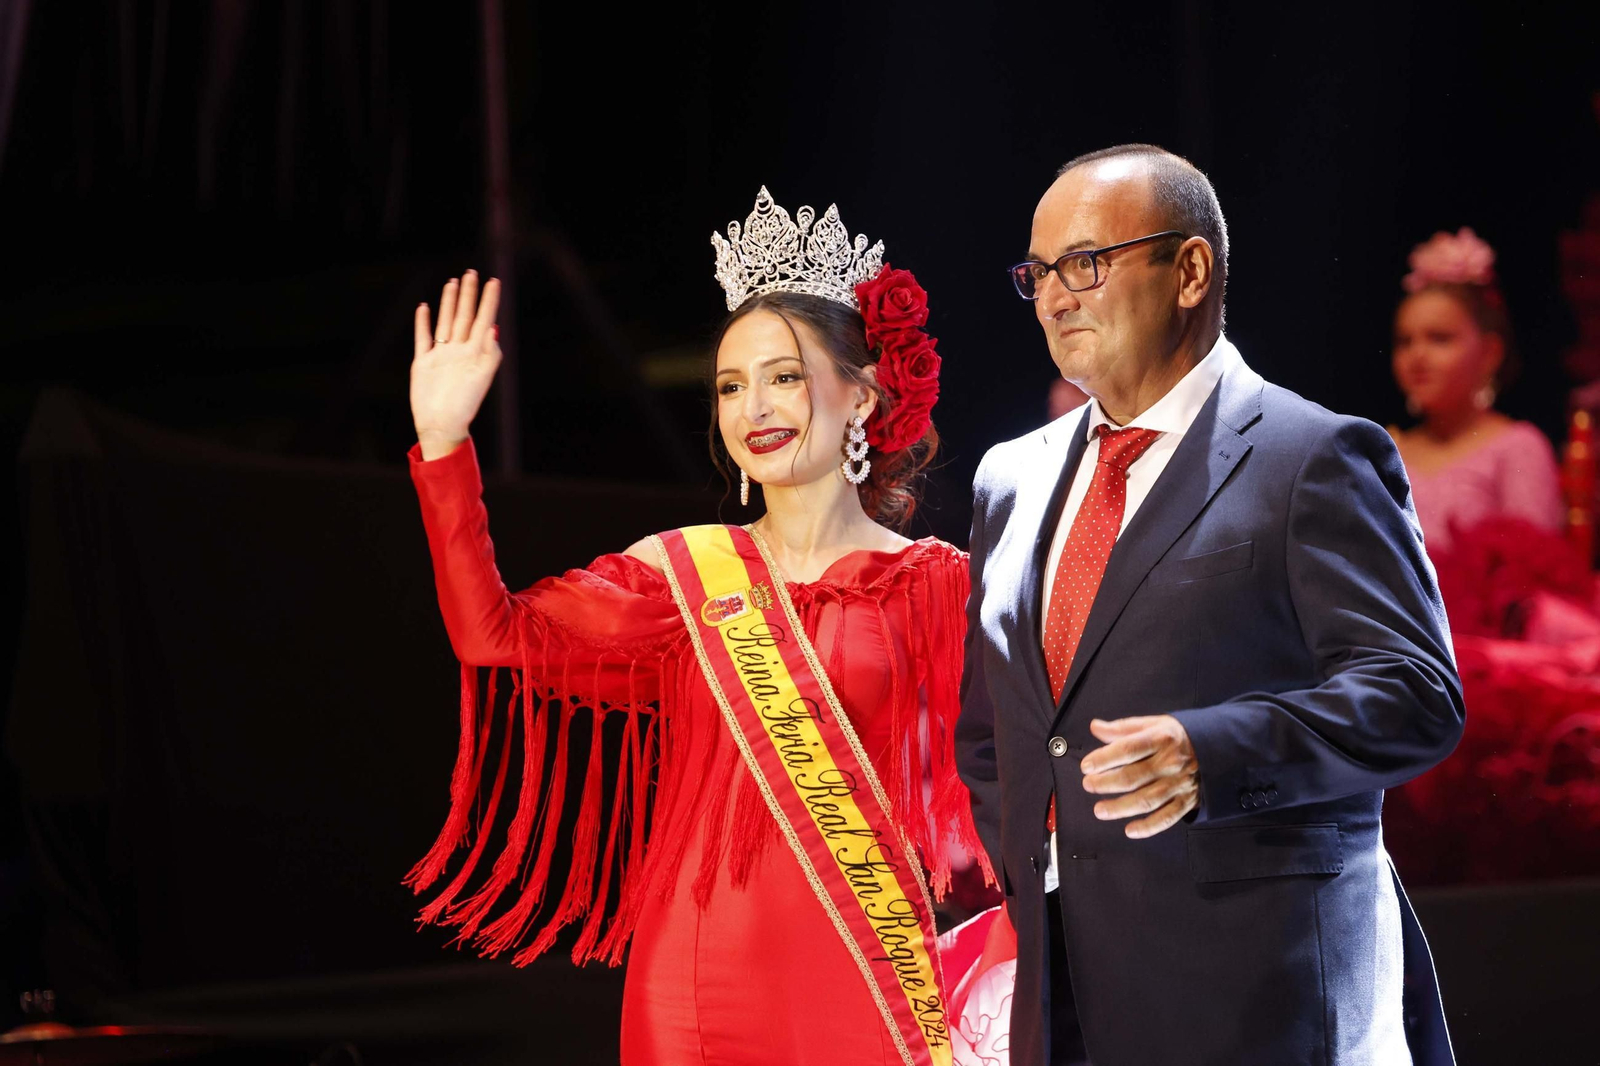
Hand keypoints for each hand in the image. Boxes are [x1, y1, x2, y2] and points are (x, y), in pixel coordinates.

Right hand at [411, 270, 501, 458]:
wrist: (441, 424)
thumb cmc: (464, 405)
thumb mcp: (481, 378)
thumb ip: (489, 353)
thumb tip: (493, 329)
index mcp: (475, 353)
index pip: (485, 320)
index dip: (489, 301)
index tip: (494, 282)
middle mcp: (459, 351)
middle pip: (465, 316)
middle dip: (469, 295)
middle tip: (472, 273)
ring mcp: (441, 355)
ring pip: (446, 322)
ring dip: (449, 303)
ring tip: (452, 283)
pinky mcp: (423, 363)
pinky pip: (424, 338)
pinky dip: (423, 323)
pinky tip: (424, 308)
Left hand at [1080, 715, 1198, 838]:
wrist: (1218, 746)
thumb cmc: (1179, 736)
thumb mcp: (1154, 723)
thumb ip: (1123, 728)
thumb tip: (1095, 727)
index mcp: (1161, 738)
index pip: (1128, 749)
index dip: (1104, 759)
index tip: (1087, 766)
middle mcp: (1171, 762)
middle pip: (1133, 777)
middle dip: (1106, 783)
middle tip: (1088, 786)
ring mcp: (1180, 784)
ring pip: (1146, 800)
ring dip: (1120, 808)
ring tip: (1100, 810)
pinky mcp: (1187, 801)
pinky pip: (1167, 817)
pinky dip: (1148, 827)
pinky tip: (1130, 830)